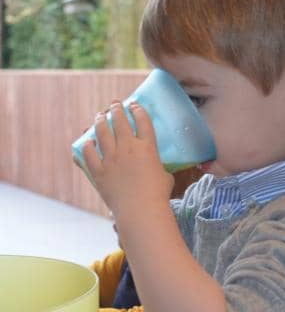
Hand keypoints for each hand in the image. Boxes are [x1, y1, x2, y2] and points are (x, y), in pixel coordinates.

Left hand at [82, 101, 173, 215]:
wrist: (140, 211)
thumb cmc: (158, 195)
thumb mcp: (165, 176)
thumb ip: (158, 167)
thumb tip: (156, 169)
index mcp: (147, 147)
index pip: (142, 120)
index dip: (138, 109)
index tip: (134, 104)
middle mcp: (128, 147)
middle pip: (120, 121)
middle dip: (116, 109)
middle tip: (115, 104)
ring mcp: (111, 158)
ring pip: (102, 132)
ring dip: (100, 121)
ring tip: (100, 116)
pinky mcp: (99, 171)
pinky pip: (89, 154)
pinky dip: (87, 146)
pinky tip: (88, 141)